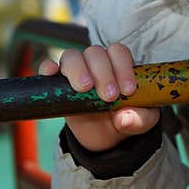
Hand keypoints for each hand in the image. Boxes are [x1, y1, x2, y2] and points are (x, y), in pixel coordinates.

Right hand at [38, 43, 159, 151]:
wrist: (104, 136)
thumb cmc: (125, 118)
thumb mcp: (140, 122)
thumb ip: (139, 119)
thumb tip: (125, 119)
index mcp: (119, 65)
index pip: (119, 53)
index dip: (124, 68)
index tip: (128, 90)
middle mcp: (97, 63)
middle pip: (96, 52)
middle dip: (103, 73)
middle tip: (109, 96)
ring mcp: (75, 71)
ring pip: (73, 56)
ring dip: (79, 69)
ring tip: (85, 88)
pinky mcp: (57, 83)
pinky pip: (48, 67)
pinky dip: (49, 67)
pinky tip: (52, 74)